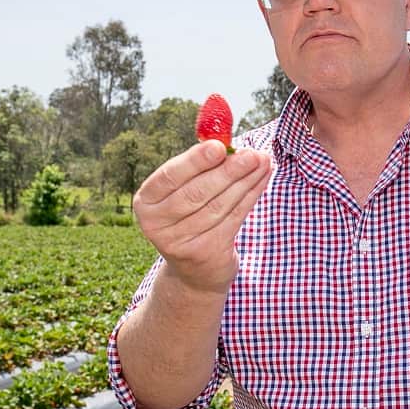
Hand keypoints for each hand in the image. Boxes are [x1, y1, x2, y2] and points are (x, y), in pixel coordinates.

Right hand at [133, 140, 271, 294]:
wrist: (195, 269)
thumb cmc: (190, 215)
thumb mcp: (183, 191)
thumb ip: (198, 167)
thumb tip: (224, 139)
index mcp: (146, 202)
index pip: (169, 177)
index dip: (195, 161)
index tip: (220, 146)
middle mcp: (157, 224)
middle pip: (197, 193)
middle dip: (228, 171)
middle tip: (252, 154)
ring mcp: (180, 242)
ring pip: (219, 205)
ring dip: (245, 180)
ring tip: (262, 161)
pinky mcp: (206, 253)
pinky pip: (234, 218)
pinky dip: (251, 195)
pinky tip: (262, 178)